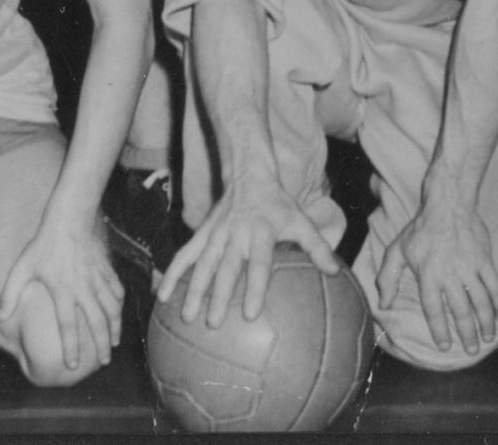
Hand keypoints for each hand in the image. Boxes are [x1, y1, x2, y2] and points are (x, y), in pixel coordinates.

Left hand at [0, 214, 123, 373]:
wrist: (70, 217)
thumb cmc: (43, 243)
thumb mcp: (22, 267)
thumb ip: (10, 294)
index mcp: (62, 291)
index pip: (68, 326)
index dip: (71, 347)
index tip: (73, 365)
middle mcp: (83, 289)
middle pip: (97, 322)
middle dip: (101, 345)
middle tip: (104, 362)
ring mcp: (97, 279)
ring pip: (111, 309)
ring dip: (114, 328)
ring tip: (114, 343)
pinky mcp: (106, 269)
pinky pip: (116, 291)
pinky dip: (119, 305)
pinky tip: (118, 313)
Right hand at [158, 174, 340, 327]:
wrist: (249, 174)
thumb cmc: (279, 205)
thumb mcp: (301, 220)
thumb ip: (318, 247)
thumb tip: (336, 272)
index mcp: (261, 232)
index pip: (259, 263)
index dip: (255, 287)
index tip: (250, 314)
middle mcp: (235, 234)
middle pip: (226, 268)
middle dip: (219, 296)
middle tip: (214, 323)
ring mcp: (215, 234)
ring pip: (202, 264)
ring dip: (193, 289)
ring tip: (187, 317)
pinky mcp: (202, 234)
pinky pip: (184, 255)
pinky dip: (172, 274)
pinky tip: (161, 296)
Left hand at [374, 192, 497, 356]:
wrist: (449, 203)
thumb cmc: (421, 229)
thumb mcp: (397, 250)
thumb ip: (388, 278)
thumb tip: (384, 304)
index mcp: (428, 275)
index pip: (434, 309)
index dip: (440, 330)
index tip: (446, 345)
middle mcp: (450, 274)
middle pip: (461, 311)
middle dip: (467, 334)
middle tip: (472, 349)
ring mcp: (470, 267)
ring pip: (482, 302)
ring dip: (486, 323)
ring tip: (488, 337)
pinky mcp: (485, 259)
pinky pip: (495, 286)